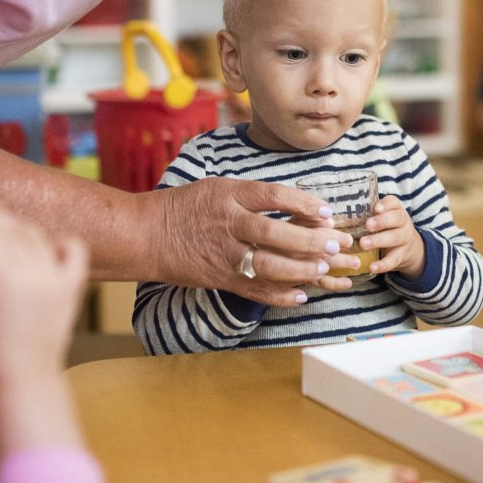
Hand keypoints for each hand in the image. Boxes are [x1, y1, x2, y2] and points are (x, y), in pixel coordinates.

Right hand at [0, 195, 87, 386]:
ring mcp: (53, 275)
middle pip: (11, 226)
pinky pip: (74, 249)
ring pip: (37, 235)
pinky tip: (49, 244)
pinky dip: (62, 241)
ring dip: (21, 228)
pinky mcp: (72, 286)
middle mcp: (27, 269)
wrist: (28, 375)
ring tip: (8, 231)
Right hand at [142, 178, 360, 305]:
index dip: (303, 202)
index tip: (326, 210)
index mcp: (229, 196)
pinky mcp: (221, 278)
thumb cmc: (185, 206)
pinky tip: (302, 295)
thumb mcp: (218, 187)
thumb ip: (253, 195)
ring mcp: (224, 254)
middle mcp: (228, 224)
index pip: (273, 196)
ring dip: (300, 268)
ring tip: (323, 268)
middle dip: (309, 239)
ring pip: (268, 265)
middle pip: (275, 232)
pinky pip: (255, 290)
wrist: (148, 234)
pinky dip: (280, 295)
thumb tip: (296, 202)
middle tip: (335, 243)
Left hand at [361, 196, 425, 281]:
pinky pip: (393, 260)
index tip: (376, 208)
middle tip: (368, 225)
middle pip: (396, 219)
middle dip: (382, 222)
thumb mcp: (381, 218)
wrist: (409, 248)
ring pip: (395, 238)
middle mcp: (403, 222)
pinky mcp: (402, 256)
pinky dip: (383, 264)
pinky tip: (372, 267)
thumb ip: (366, 214)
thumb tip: (335, 215)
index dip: (386, 205)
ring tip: (364, 244)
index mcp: (395, 210)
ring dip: (379, 241)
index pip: (393, 203)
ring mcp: (404, 239)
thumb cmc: (386, 228)